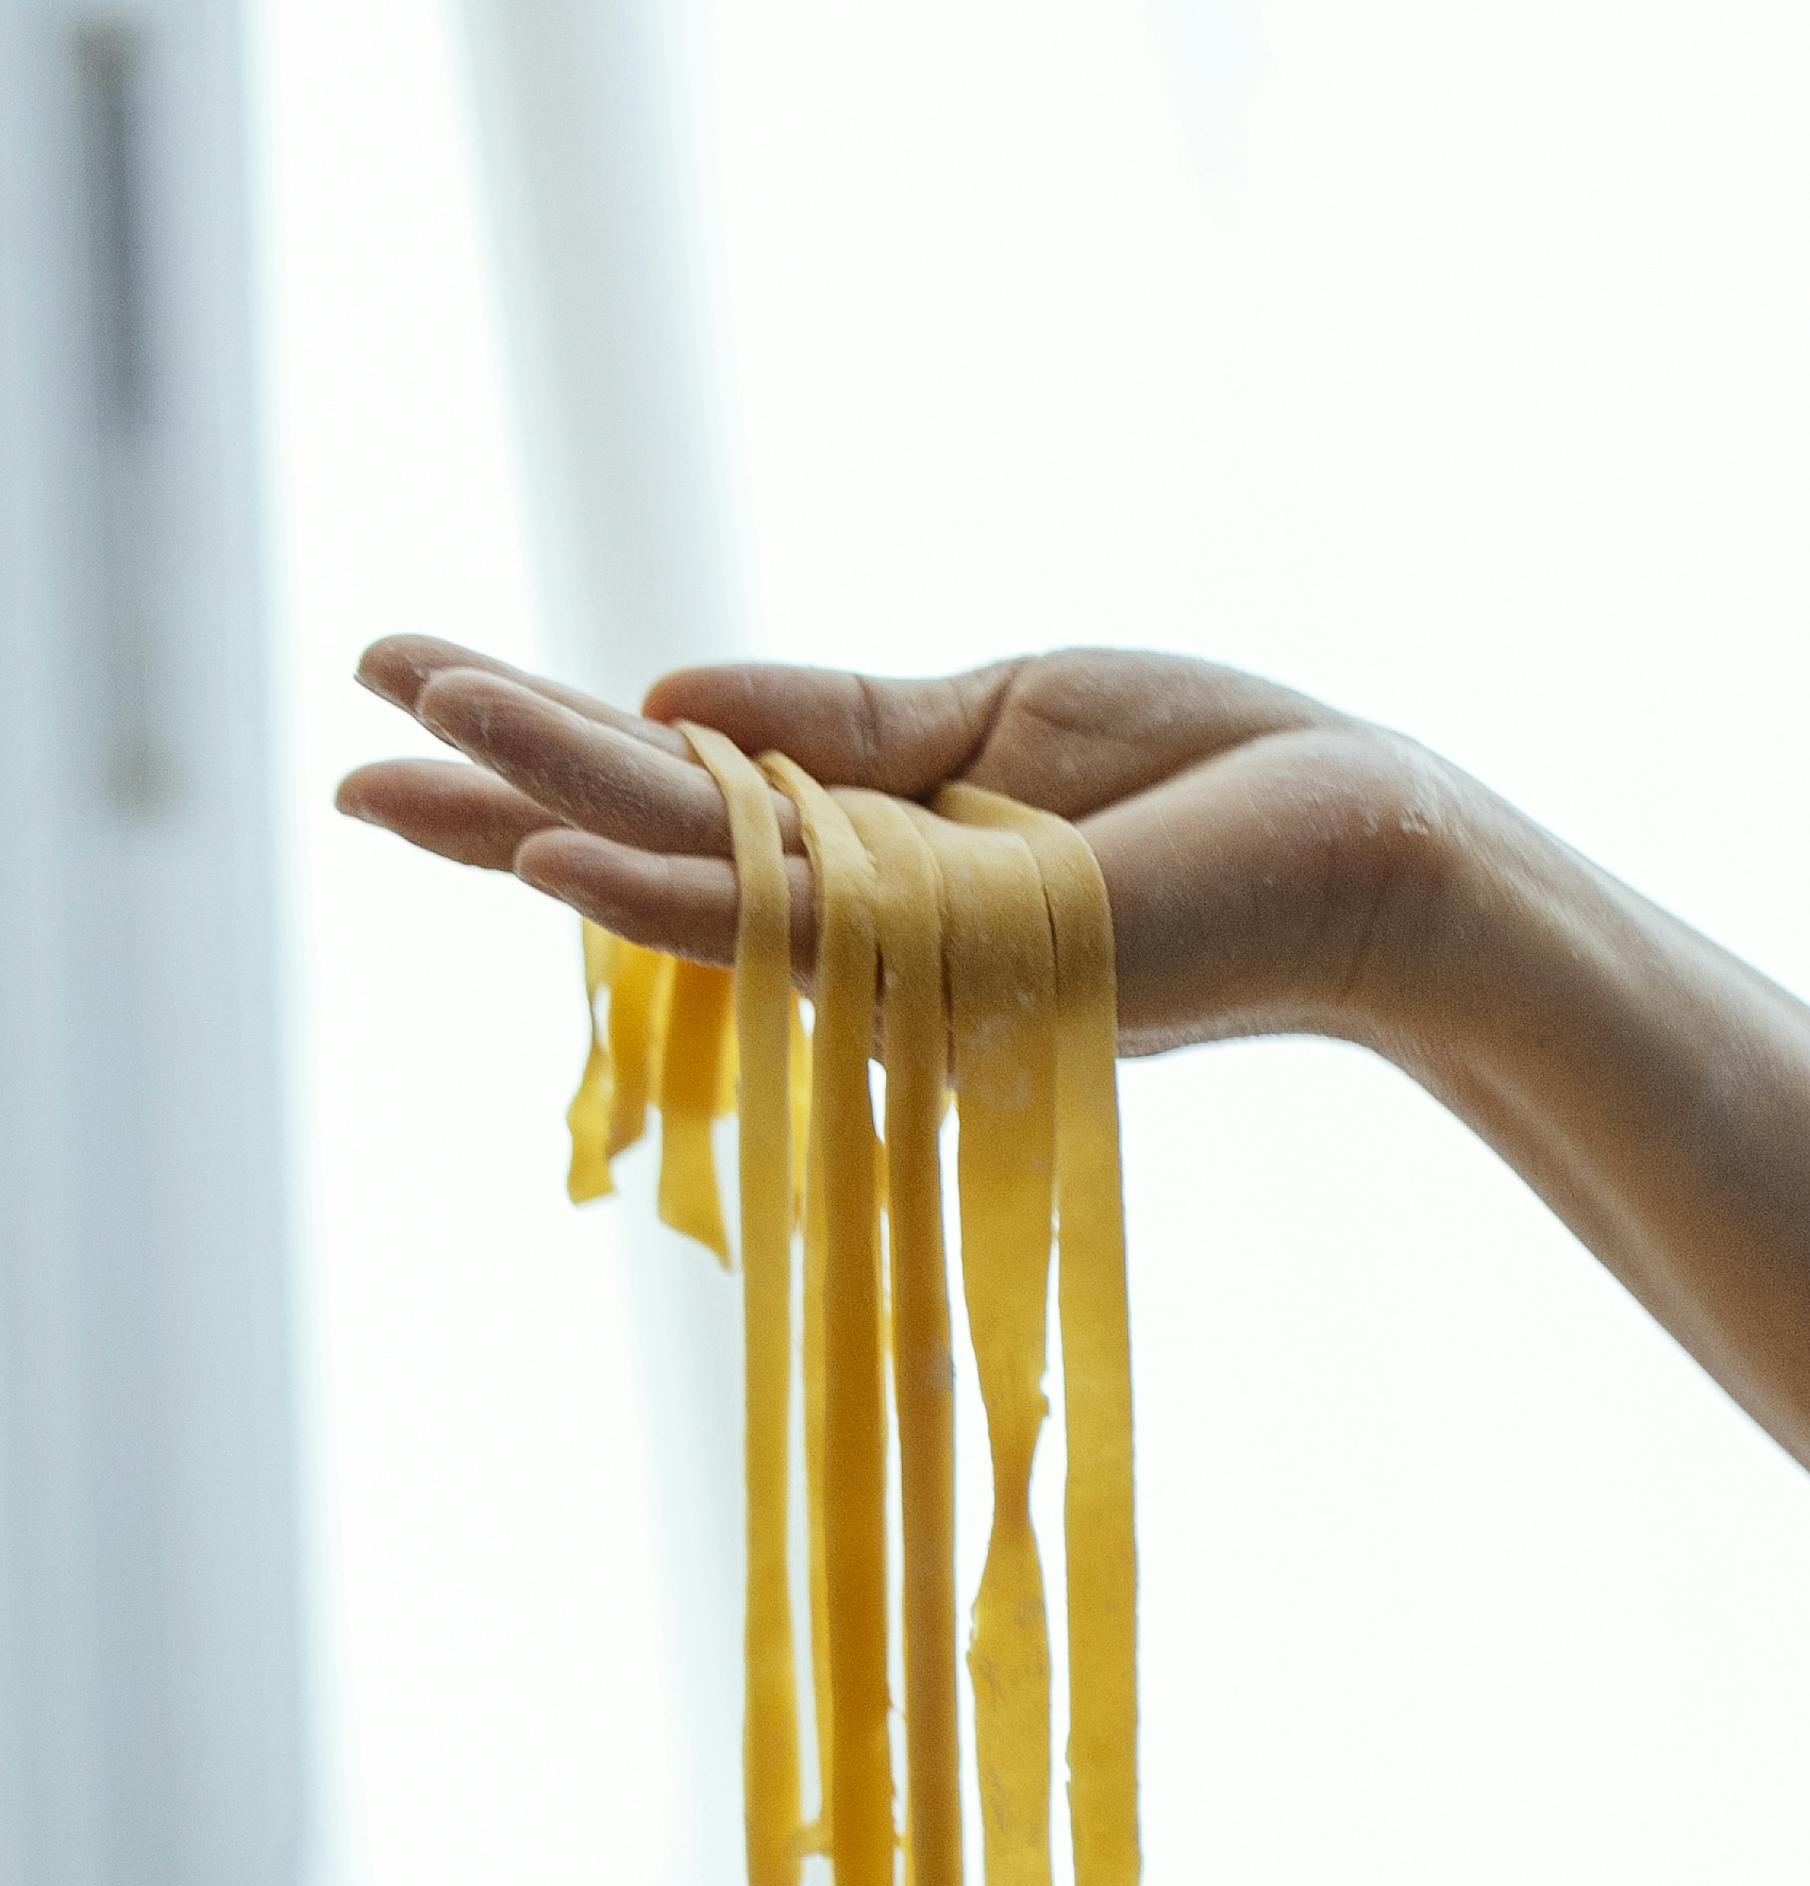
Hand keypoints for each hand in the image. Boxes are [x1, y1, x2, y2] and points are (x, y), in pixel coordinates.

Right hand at [337, 636, 1467, 1055]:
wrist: (1360, 843)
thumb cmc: (1202, 776)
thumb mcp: (993, 708)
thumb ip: (831, 720)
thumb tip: (665, 696)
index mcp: (862, 827)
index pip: (671, 781)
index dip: (541, 729)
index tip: (415, 677)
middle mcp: (858, 897)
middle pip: (643, 834)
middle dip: (493, 781)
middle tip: (347, 740)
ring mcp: (899, 937)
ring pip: (684, 875)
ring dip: (534, 813)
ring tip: (393, 763)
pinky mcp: (953, 957)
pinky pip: (786, 928)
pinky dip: (664, 901)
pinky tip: (545, 870)